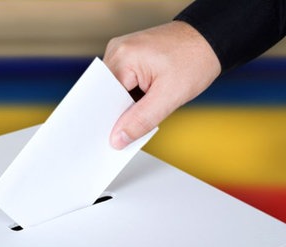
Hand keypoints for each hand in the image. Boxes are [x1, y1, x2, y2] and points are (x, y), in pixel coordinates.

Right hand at [103, 20, 220, 148]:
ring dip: (128, 104)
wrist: (211, 38)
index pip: (103, 98)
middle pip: (107, 94)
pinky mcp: (128, 56)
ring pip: (115, 91)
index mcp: (123, 57)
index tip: (117, 137)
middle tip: (139, 123)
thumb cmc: (195, 59)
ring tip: (151, 101)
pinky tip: (148, 96)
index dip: (108, 119)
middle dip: (120, 112)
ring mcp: (121, 52)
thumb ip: (141, 120)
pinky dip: (133, 95)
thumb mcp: (170, 95)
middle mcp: (116, 50)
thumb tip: (117, 139)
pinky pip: (122, 83)